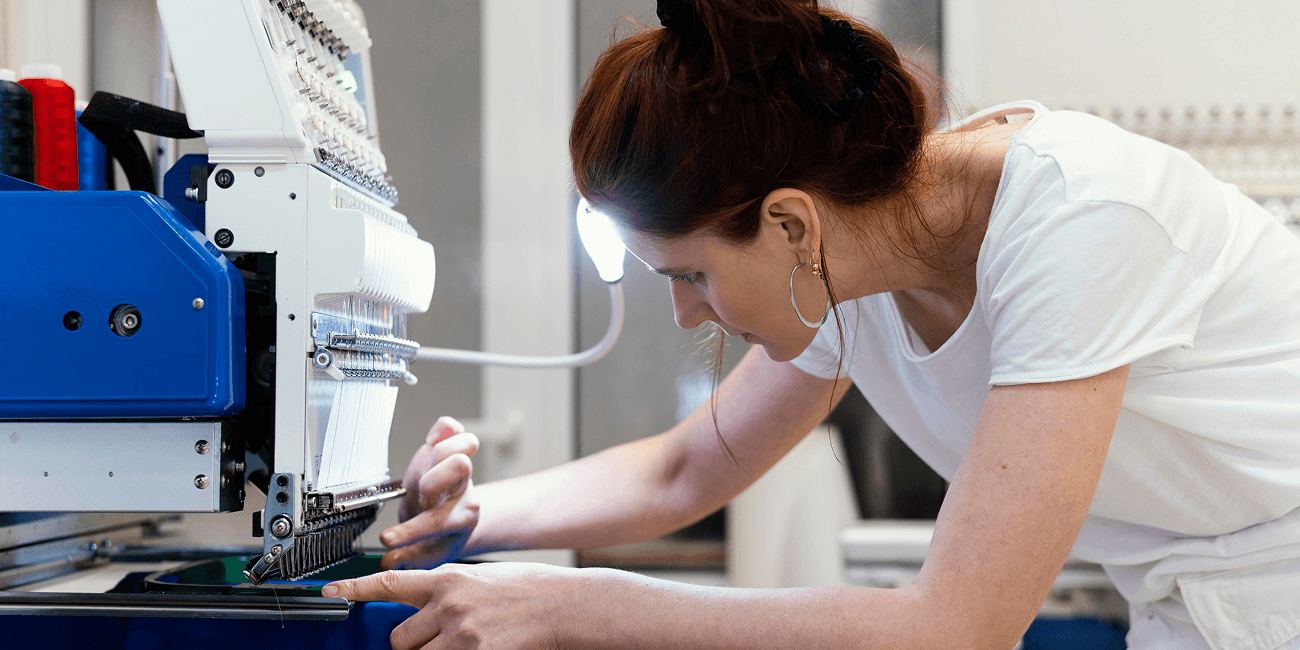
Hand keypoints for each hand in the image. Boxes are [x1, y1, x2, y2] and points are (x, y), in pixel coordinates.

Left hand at [323, 563, 575, 649]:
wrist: (566, 605)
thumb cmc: (529, 590)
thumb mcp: (480, 579)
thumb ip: (446, 592)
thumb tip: (420, 612)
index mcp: (448, 579)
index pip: (389, 584)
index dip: (354, 589)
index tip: (329, 593)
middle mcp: (449, 605)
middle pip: (400, 639)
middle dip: (413, 646)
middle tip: (441, 640)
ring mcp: (462, 634)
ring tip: (463, 645)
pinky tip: (479, 649)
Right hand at [381, 416, 480, 568]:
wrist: (458, 516)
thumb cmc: (441, 535)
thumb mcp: (428, 555)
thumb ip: (409, 560)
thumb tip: (388, 564)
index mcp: (459, 519)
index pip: (436, 522)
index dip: (409, 532)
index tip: (387, 539)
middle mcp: (462, 491)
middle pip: (459, 467)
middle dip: (433, 479)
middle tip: (419, 492)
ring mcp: (458, 467)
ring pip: (463, 444)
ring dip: (441, 452)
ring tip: (427, 465)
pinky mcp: (451, 448)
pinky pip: (454, 428)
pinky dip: (443, 429)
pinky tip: (431, 441)